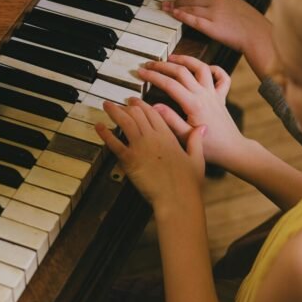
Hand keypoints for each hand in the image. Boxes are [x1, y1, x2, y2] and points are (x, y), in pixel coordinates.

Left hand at [95, 98, 205, 212]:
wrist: (178, 200)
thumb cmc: (188, 184)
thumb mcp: (197, 159)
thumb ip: (196, 141)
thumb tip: (201, 128)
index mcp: (168, 136)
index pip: (152, 113)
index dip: (142, 105)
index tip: (136, 101)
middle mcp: (153, 138)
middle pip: (137, 114)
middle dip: (127, 105)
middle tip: (120, 102)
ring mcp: (140, 148)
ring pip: (125, 122)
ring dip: (114, 112)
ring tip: (107, 105)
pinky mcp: (130, 160)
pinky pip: (115, 143)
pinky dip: (105, 134)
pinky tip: (99, 127)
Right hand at [138, 55, 247, 168]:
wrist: (232, 151)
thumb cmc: (210, 148)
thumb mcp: (185, 137)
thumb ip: (169, 120)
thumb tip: (153, 106)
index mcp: (193, 105)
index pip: (169, 84)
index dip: (153, 76)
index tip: (141, 72)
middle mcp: (204, 95)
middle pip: (182, 71)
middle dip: (163, 65)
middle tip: (150, 64)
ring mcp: (214, 94)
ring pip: (202, 68)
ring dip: (186, 60)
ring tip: (172, 57)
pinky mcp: (221, 97)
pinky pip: (222, 77)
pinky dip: (214, 69)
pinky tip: (204, 68)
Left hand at [160, 0, 271, 54]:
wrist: (258, 34)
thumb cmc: (252, 24)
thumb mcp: (240, 7)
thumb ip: (227, 5)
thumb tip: (221, 7)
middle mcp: (216, 2)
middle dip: (178, 0)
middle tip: (167, 3)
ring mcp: (213, 14)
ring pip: (190, 8)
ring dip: (176, 7)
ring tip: (166, 8)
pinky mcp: (211, 26)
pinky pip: (192, 19)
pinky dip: (181, 15)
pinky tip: (174, 14)